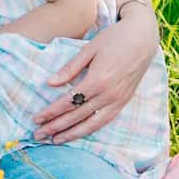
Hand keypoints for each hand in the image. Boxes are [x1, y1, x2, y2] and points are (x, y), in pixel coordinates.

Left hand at [33, 8, 158, 142]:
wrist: (143, 38)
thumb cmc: (114, 39)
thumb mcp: (89, 49)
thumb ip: (70, 68)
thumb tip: (49, 83)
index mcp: (97, 80)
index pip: (68, 102)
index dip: (50, 112)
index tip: (36, 119)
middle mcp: (108, 94)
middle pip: (76, 116)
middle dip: (55, 127)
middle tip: (38, 135)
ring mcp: (117, 100)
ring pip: (91, 124)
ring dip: (71, 134)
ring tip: (54, 140)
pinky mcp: (123, 102)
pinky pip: (104, 121)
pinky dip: (89, 130)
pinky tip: (78, 133)